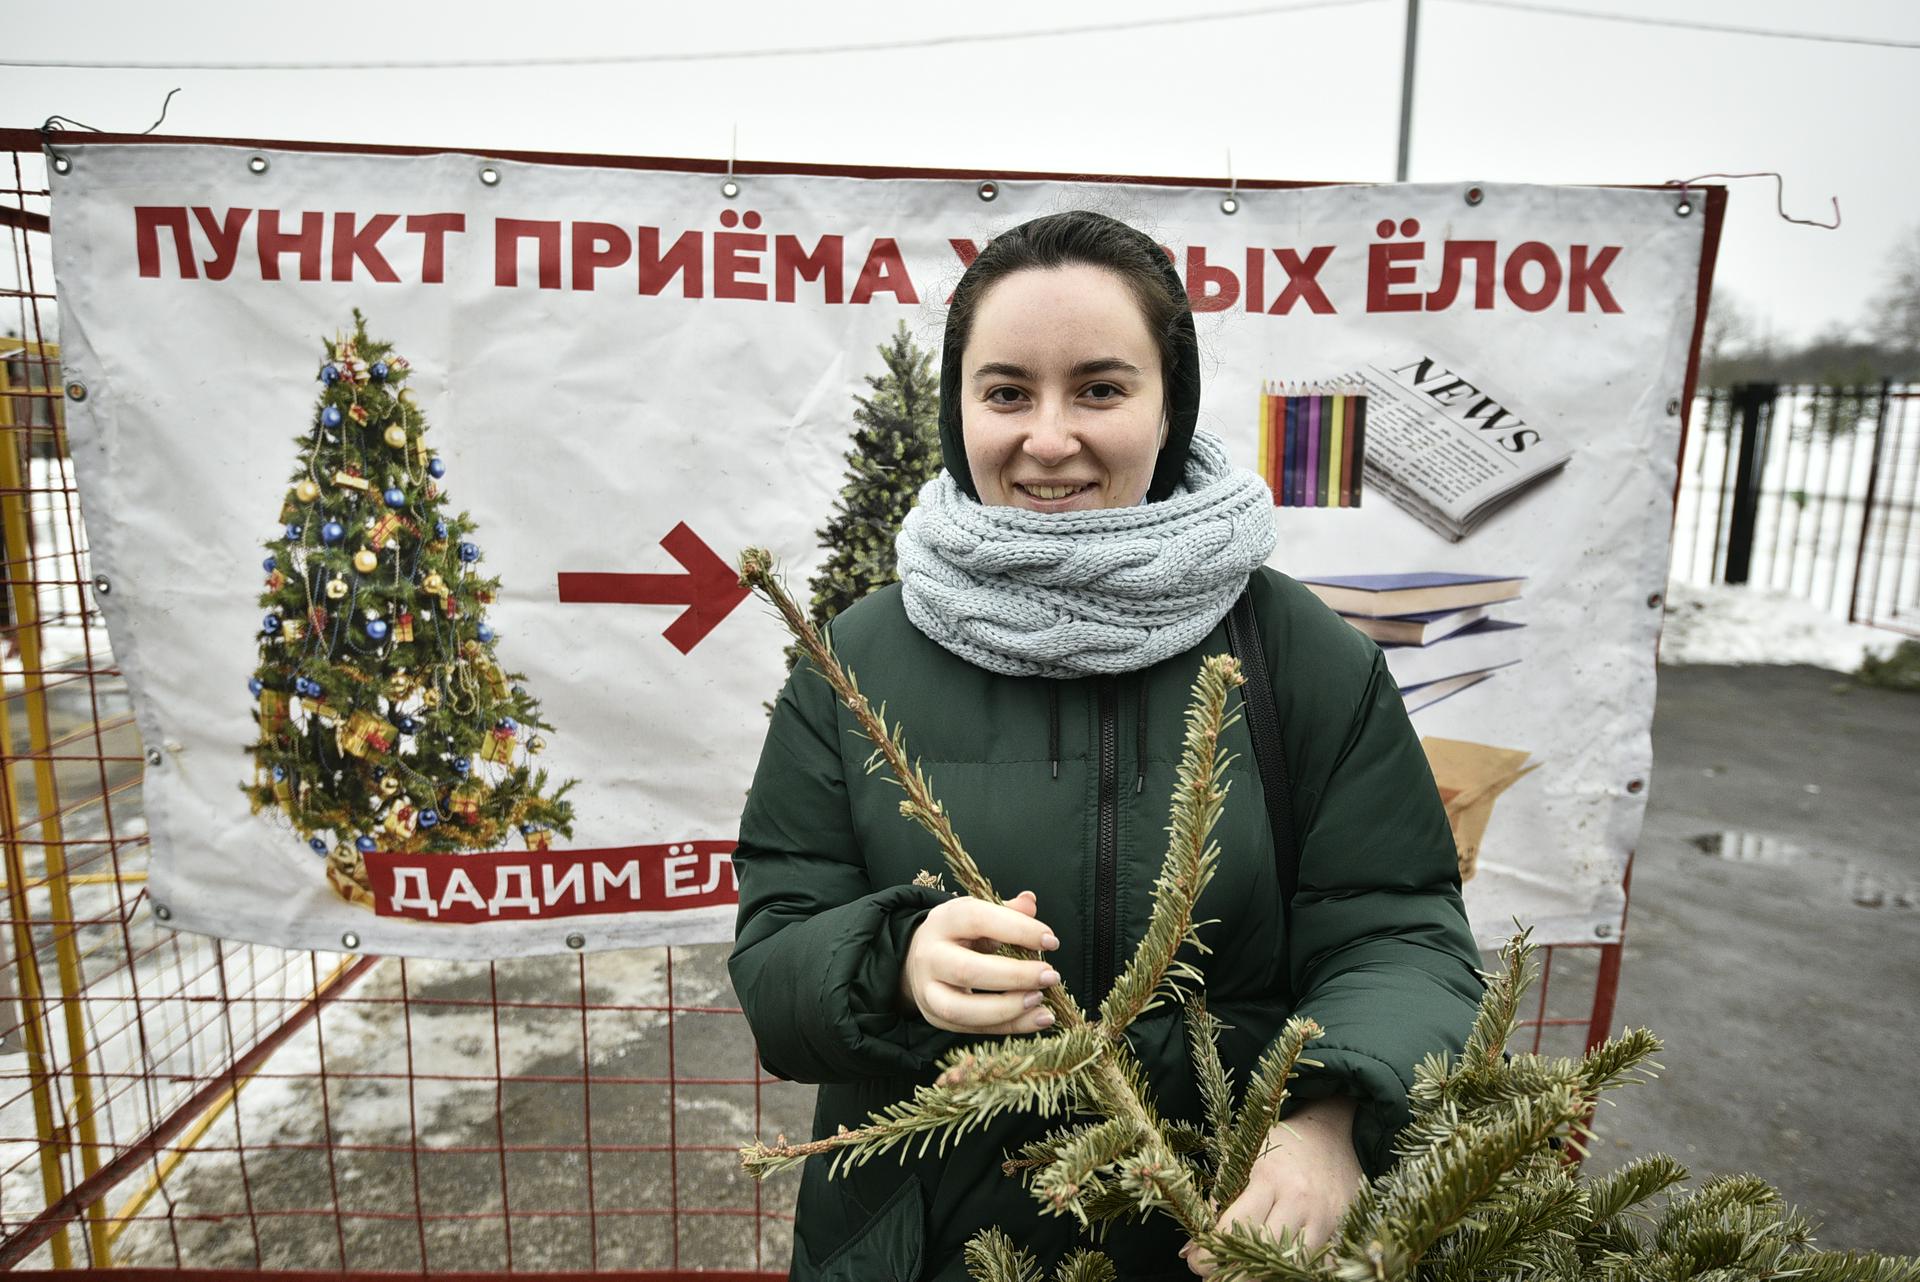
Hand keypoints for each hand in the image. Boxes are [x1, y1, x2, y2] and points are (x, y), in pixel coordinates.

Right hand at [898, 889, 1061, 1034]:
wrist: (922, 957)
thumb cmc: (960, 934)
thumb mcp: (979, 914)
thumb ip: (1007, 910)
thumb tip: (1029, 902)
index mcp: (943, 920)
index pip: (977, 920)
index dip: (1017, 930)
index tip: (1050, 941)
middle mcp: (930, 956)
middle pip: (968, 970)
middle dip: (1015, 976)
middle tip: (1049, 975)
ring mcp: (928, 991)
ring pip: (962, 1009)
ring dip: (1008, 1008)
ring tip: (1039, 999)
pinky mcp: (936, 1017)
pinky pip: (973, 1028)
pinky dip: (1010, 1026)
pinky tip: (1037, 1018)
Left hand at [1181, 1095, 1362, 1275]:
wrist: (1331, 1137)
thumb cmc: (1280, 1149)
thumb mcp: (1244, 1160)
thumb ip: (1222, 1198)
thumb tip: (1196, 1246)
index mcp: (1269, 1178)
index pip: (1234, 1227)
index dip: (1211, 1253)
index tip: (1197, 1262)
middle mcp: (1299, 1201)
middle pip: (1264, 1254)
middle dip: (1234, 1275)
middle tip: (1215, 1279)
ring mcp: (1324, 1220)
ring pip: (1293, 1267)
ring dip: (1265, 1279)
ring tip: (1244, 1278)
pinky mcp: (1341, 1233)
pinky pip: (1318, 1268)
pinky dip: (1296, 1274)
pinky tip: (1276, 1273)